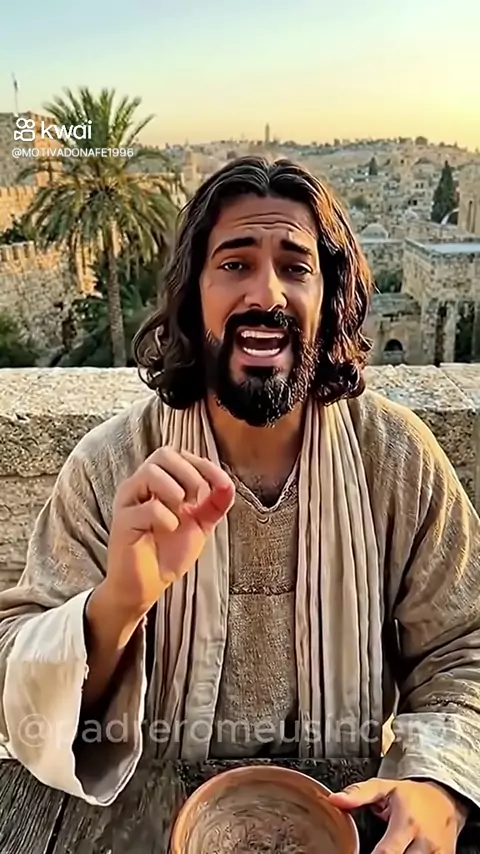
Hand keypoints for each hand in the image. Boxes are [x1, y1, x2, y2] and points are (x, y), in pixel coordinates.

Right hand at [105, 446, 234, 616]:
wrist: (147, 586)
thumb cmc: (167, 552)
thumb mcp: (199, 525)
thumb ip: (214, 504)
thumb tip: (229, 484)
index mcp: (158, 482)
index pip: (179, 455)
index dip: (204, 465)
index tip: (222, 484)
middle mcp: (140, 486)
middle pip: (163, 454)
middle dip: (189, 473)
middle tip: (197, 499)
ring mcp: (129, 502)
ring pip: (150, 472)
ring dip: (174, 490)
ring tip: (181, 513)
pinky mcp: (123, 522)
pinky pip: (147, 508)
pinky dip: (166, 517)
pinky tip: (169, 529)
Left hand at [329, 778, 467, 852]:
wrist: (445, 800)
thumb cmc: (413, 796)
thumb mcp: (385, 787)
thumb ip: (359, 793)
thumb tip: (334, 799)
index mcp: (407, 824)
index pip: (386, 853)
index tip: (354, 853)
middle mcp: (425, 843)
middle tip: (376, 849)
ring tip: (391, 850)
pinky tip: (402, 853)